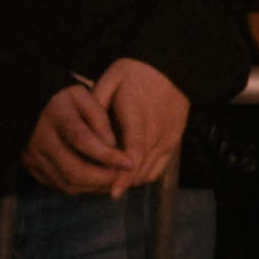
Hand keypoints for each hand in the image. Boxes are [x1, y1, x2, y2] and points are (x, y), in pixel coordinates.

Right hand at [23, 83, 134, 193]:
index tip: (130, 162)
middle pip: (75, 170)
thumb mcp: (83, 98)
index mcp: (56, 114)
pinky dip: (80, 188)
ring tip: (109, 178)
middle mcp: (40, 139)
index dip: (108, 155)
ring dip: (94, 187)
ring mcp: (33, 157)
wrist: (22, 102)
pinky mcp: (31, 169)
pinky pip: (59, 187)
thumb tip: (114, 150)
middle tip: (121, 175)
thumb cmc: (61, 98)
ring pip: (68, 184)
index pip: (82, 140)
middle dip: (104, 178)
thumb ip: (100, 119)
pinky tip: (93, 180)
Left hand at [91, 58, 188, 193]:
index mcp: (138, 114)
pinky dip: (144, 176)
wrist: (170, 65)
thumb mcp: (111, 79)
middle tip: (99, 193)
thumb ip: (97, 103)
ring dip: (131, 182)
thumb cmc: (135, 71)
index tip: (110, 189)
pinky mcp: (174, 141)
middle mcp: (157, 130)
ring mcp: (168, 138)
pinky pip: (160, 167)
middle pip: (141, 166)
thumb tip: (84, 126)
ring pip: (151, 170)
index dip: (123, 172)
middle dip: (122, 183)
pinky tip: (128, 180)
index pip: (134, 150)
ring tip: (109, 188)